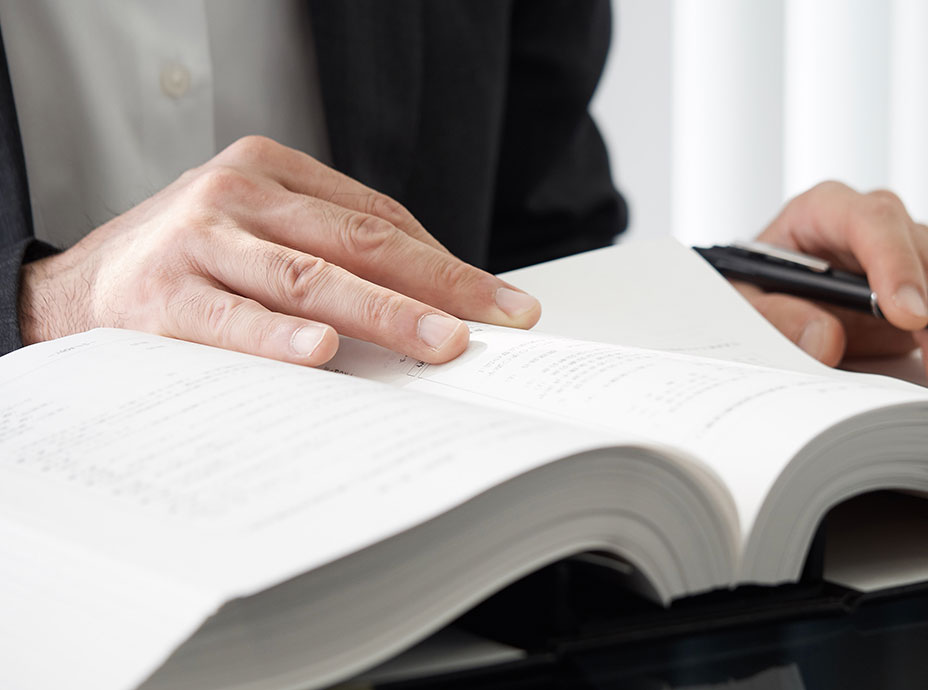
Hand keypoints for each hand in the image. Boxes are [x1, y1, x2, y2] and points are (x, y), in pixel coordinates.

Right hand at [18, 136, 540, 364]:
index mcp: (272, 169)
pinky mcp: (162, 294)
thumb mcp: (259, 233)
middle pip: (359, 241)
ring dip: (385, 312)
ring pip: (310, 277)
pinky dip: (279, 337)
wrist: (76, 292)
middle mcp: (238, 192)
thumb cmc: (188, 266)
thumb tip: (436, 309)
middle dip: (441, 287)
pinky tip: (322, 353)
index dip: (446, 263)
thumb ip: (331, 255)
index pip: (379, 218)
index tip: (501, 304)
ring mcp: (200, 239)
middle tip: (498, 322)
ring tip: (441, 344)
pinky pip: (232, 319)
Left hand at [735, 181, 927, 403]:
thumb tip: (823, 339)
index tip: (910, 317)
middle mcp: (883, 226)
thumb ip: (774, 317)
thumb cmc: (749, 291)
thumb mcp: (740, 304)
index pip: (874, 221)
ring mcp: (918, 256)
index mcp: (828, 211)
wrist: (762, 295)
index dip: (897, 265)